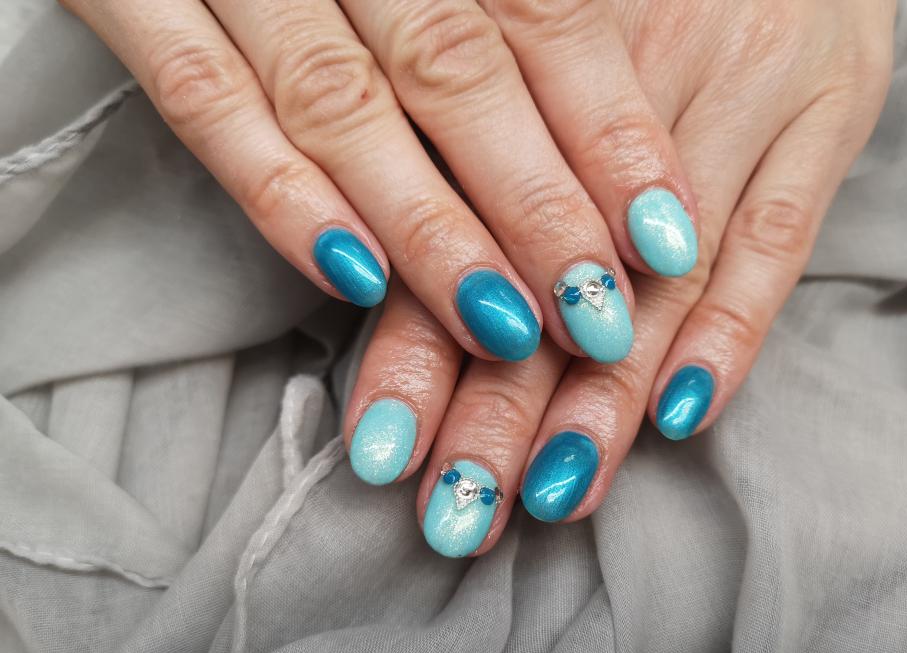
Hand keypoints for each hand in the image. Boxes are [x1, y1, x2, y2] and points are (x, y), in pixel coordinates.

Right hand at [63, 0, 704, 364]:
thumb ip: (502, 13)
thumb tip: (610, 142)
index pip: (547, 16)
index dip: (609, 131)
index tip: (667, 240)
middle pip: (456, 74)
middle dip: (535, 206)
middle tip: (597, 318)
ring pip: (342, 104)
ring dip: (430, 228)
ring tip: (503, 332)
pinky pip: (204, 102)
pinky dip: (279, 193)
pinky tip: (355, 283)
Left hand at [343, 0, 894, 555]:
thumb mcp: (531, 34)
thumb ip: (477, 151)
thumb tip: (423, 288)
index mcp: (521, 63)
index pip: (459, 238)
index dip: (418, 352)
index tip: (387, 451)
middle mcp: (619, 85)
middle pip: (550, 274)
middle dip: (498, 407)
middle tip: (461, 509)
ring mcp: (731, 95)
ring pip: (657, 277)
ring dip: (602, 396)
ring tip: (556, 490)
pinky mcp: (824, 107)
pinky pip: (777, 237)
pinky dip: (731, 332)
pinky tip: (682, 415)